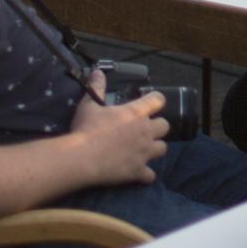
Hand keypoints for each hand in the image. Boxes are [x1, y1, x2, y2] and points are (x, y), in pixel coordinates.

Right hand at [70, 71, 167, 185]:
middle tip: (144, 129)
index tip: (150, 102)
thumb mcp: (89, 105)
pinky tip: (138, 172)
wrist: (82, 158)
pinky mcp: (138, 171)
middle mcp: (145, 132)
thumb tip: (97, 71)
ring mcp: (144, 152)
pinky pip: (150, 175)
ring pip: (162, 148)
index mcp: (136, 113)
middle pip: (165, 126)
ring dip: (155, 148)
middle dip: (157, 127)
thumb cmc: (86, 129)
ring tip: (144, 149)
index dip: (155, 100)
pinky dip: (146, 174)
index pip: (158, 100)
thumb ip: (96, 87)